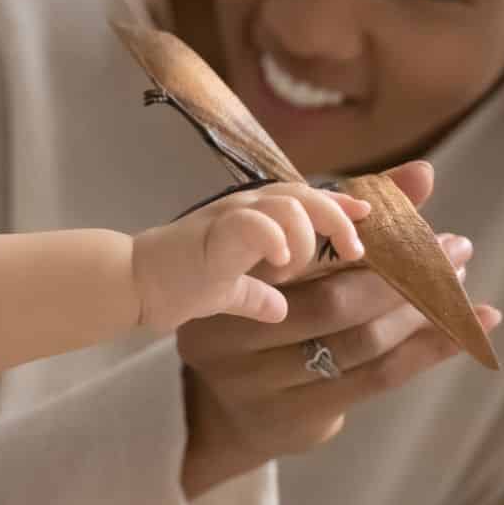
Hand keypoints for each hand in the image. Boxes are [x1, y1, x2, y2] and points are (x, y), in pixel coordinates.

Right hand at [132, 182, 367, 331]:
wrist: (134, 284)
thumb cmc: (180, 283)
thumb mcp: (230, 287)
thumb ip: (258, 293)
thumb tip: (279, 309)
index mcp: (255, 216)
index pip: (306, 198)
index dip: (339, 205)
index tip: (369, 220)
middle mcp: (247, 208)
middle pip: (305, 195)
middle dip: (338, 219)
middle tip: (359, 251)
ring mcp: (230, 218)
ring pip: (287, 203)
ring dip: (309, 232)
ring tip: (309, 263)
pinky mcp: (213, 237)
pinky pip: (251, 224)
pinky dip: (274, 237)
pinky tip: (284, 262)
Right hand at [175, 161, 502, 496]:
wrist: (226, 410)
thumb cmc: (268, 315)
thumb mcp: (294, 261)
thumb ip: (352, 216)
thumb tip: (423, 174)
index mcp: (230, 283)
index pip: (308, 255)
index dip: (370, 238)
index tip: (423, 223)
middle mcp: (236, 337)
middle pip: (336, 303)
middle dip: (404, 275)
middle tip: (455, 249)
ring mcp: (262, 385)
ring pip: (361, 343)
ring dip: (420, 313)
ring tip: (460, 286)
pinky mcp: (298, 418)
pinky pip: (377, 380)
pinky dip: (429, 352)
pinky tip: (471, 330)